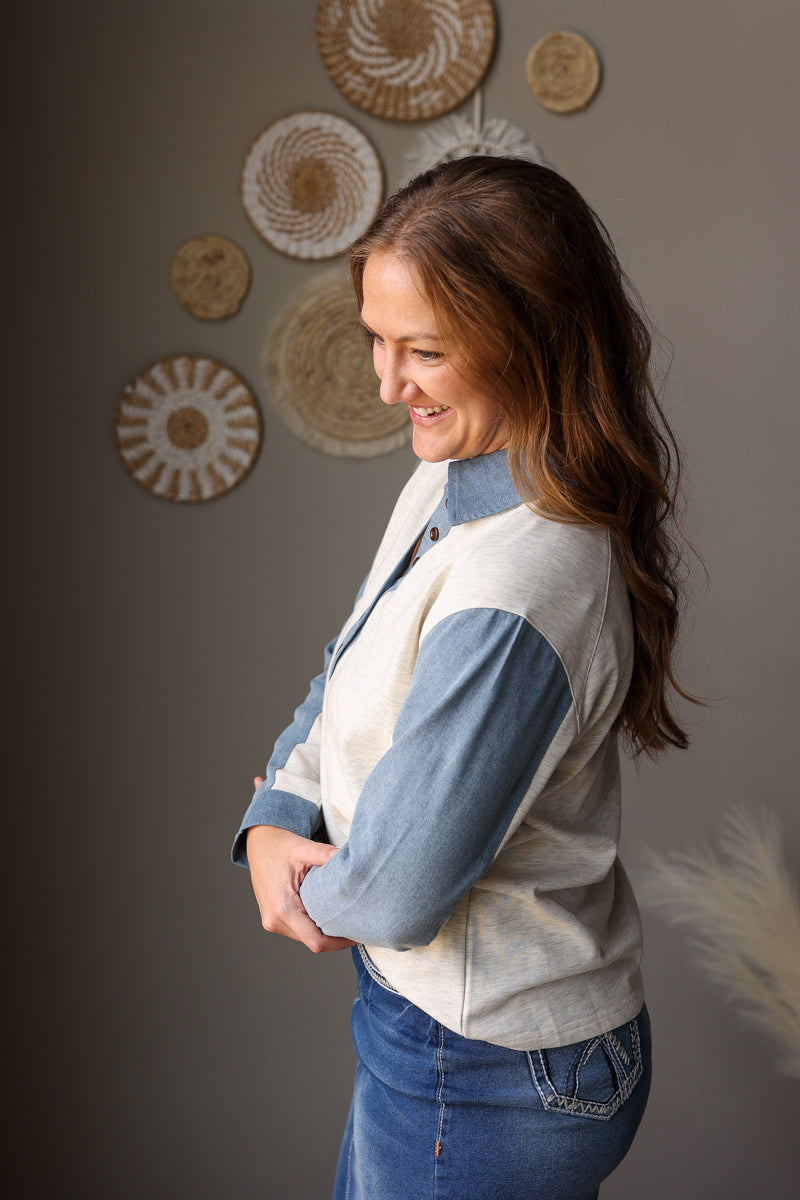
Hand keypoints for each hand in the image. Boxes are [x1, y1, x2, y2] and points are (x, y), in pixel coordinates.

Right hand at [246, 779, 353, 953]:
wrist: (259, 845)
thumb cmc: (280, 846)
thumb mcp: (303, 848)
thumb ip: (325, 855)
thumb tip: (348, 858)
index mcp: (282, 907)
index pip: (315, 941)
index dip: (339, 943)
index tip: (356, 935)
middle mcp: (274, 920)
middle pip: (312, 941)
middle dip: (334, 936)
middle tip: (355, 923)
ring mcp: (272, 922)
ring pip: (305, 937)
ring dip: (323, 931)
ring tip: (342, 917)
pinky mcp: (273, 919)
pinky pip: (298, 930)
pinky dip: (313, 925)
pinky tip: (325, 912)